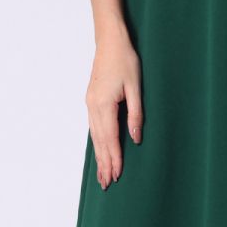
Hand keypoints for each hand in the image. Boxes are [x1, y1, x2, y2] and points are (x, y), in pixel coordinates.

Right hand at [85, 26, 142, 187]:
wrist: (110, 41)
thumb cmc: (125, 60)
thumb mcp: (136, 87)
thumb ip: (136, 115)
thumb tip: (135, 139)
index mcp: (104, 104)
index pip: (110, 138)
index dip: (114, 158)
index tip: (117, 175)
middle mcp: (93, 106)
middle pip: (99, 141)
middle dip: (104, 164)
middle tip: (106, 185)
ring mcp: (90, 103)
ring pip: (94, 136)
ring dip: (99, 156)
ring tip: (102, 174)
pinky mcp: (91, 100)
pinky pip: (93, 127)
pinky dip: (97, 142)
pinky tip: (99, 151)